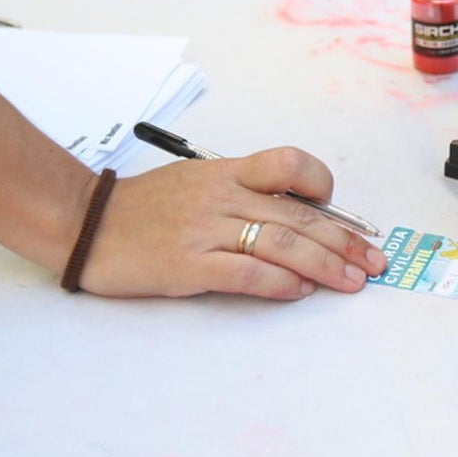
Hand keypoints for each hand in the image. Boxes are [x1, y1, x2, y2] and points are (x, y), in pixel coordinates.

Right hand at [79, 148, 386, 298]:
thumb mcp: (196, 184)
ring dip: (325, 265)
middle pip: (299, 214)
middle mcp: (222, 195)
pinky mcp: (188, 264)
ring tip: (352, 282)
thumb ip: (241, 195)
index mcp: (226, 172)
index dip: (322, 184)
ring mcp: (205, 228)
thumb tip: (294, 221)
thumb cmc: (143, 208)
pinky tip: (298, 291)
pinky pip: (246, 271)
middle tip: (374, 262)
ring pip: (282, 242)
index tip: (343, 212)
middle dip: (345, 240)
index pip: (289, 164)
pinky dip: (279, 282)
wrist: (82, 223)